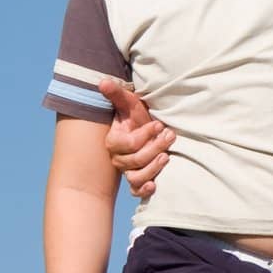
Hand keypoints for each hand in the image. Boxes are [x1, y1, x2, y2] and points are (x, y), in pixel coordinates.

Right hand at [100, 79, 172, 198]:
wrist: (151, 131)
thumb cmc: (139, 118)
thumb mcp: (131, 104)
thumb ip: (117, 94)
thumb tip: (103, 81)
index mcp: (114, 141)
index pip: (125, 144)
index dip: (141, 136)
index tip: (157, 124)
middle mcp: (119, 158)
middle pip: (133, 161)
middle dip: (153, 148)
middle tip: (170, 135)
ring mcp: (129, 171)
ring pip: (136, 177)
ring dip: (152, 168)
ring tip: (167, 156)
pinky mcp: (140, 180)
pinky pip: (137, 191)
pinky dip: (145, 190)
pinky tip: (155, 185)